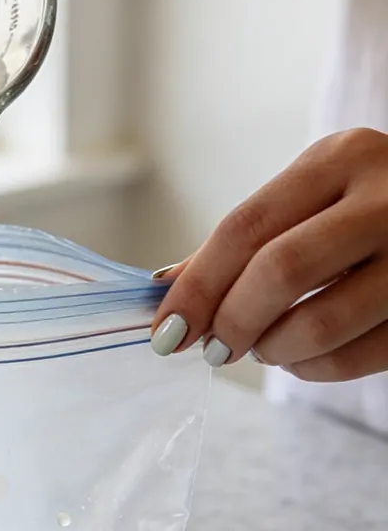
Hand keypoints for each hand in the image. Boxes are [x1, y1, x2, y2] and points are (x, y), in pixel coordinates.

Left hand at [150, 128, 387, 381]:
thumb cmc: (362, 212)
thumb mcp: (308, 201)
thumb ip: (241, 242)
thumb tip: (165, 288)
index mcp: (340, 160)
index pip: (245, 227)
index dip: (196, 287)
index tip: (165, 331)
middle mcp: (387, 197)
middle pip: (280, 271)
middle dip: (230, 321)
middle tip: (213, 349)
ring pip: (320, 322)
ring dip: (272, 350)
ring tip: (261, 349)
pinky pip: (357, 358)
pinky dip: (312, 369)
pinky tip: (300, 359)